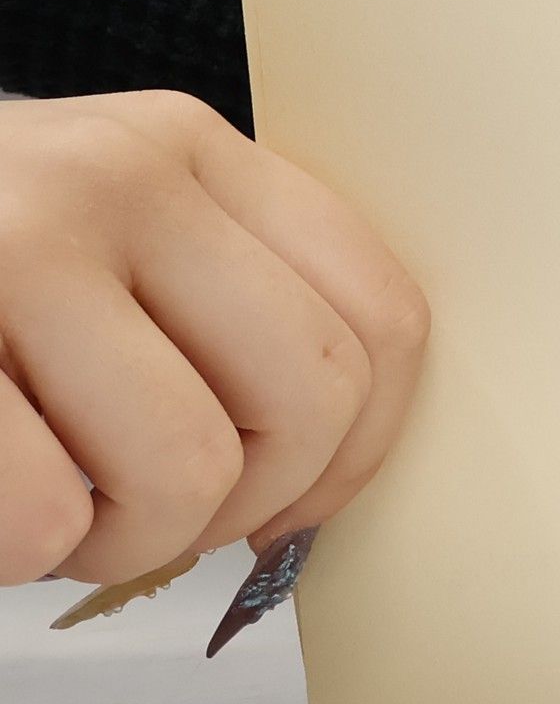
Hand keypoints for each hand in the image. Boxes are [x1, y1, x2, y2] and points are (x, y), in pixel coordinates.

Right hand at [0, 90, 427, 586]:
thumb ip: (213, 304)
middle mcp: (120, 175)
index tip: (295, 504)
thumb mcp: (96, 233)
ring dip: (117, 541)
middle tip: (146, 514)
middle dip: (239, 506)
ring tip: (46, 504)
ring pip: (187, 469)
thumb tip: (326, 475)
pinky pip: (38, 515)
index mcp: (190, 150)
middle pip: (308, 398)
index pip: (380, 312)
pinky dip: (14, 553)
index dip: (362, 449)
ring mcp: (14, 243)